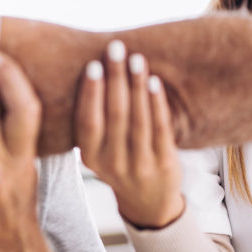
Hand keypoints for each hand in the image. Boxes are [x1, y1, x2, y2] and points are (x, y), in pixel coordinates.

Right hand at [76, 41, 184, 228]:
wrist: (148, 204)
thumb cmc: (120, 163)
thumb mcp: (99, 151)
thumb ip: (94, 122)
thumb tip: (92, 70)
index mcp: (91, 157)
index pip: (88, 122)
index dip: (90, 93)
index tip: (93, 64)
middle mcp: (112, 163)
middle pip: (114, 115)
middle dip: (115, 78)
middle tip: (116, 47)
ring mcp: (140, 165)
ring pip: (138, 120)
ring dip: (136, 85)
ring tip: (136, 59)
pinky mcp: (164, 164)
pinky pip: (160, 129)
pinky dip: (157, 104)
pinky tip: (154, 82)